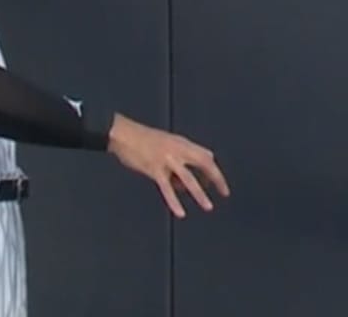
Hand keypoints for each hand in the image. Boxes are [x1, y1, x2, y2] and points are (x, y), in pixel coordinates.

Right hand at [106, 114, 229, 217]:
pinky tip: (180, 213)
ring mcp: (167, 159)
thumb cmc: (140, 139)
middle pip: (204, 163)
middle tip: (224, 192)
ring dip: (199, 194)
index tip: (216, 182)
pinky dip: (174, 201)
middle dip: (217, 178)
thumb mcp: (163, 144)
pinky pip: (167, 188)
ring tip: (208, 207)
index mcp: (180, 142)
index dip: (213, 168)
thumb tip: (182, 185)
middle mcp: (177, 149)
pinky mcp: (154, 169)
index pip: (205, 154)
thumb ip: (175, 160)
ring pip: (188, 178)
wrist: (122, 134)